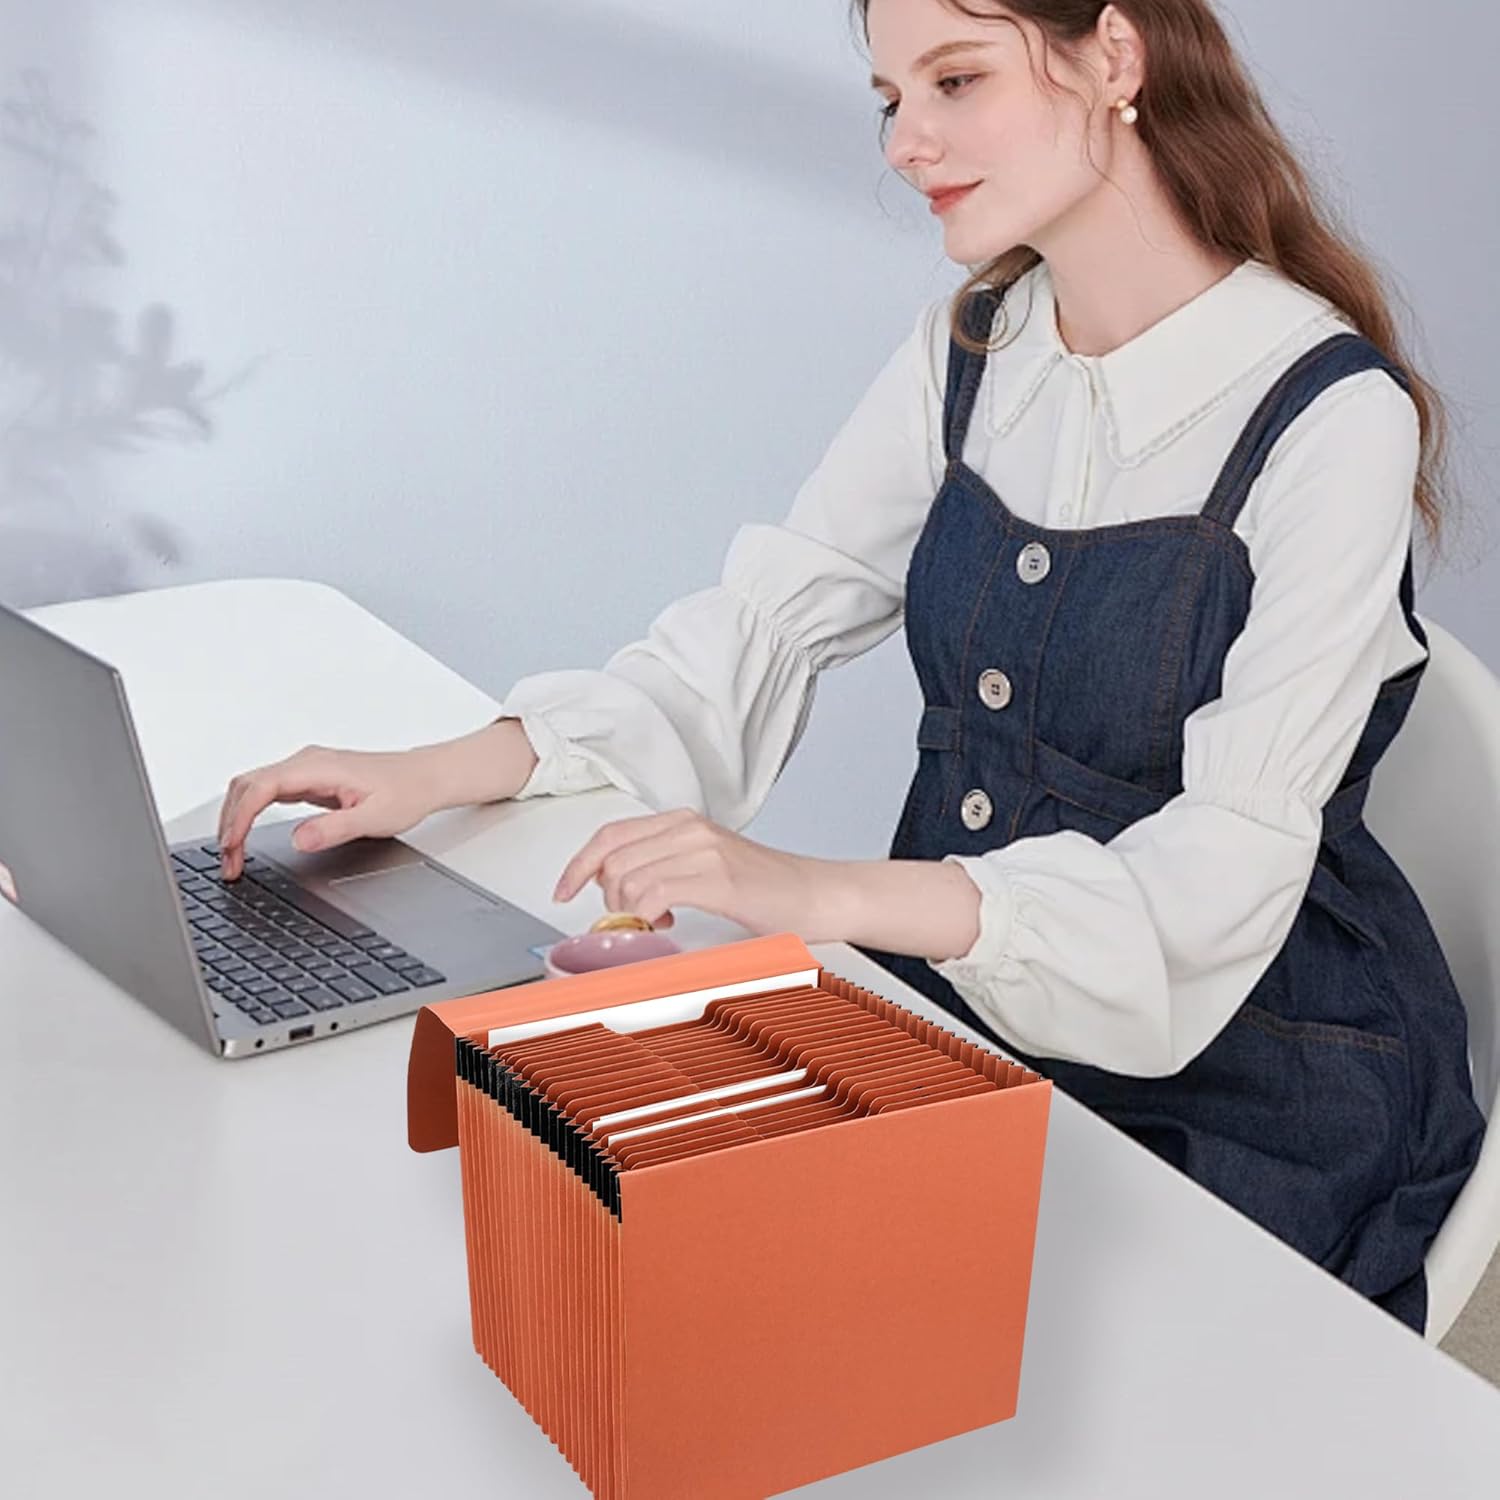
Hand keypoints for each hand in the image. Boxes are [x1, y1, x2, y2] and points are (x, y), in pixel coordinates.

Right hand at [216, 743, 445, 879]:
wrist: (424, 777)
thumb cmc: (406, 792)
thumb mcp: (375, 818)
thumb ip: (336, 828)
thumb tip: (299, 838)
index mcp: (319, 767)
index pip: (262, 787)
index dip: (240, 817)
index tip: (232, 846)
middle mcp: (306, 763)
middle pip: (247, 786)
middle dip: (229, 823)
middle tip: (228, 862)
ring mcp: (305, 770)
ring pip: (252, 788)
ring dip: (235, 818)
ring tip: (232, 856)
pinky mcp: (308, 781)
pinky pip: (266, 794)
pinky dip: (249, 815)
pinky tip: (246, 836)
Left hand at [551, 808, 848, 941]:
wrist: (817, 894)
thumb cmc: (765, 887)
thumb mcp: (705, 866)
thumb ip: (662, 867)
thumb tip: (617, 888)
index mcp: (682, 821)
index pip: (609, 835)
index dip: (577, 864)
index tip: (562, 891)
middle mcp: (689, 828)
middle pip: (611, 858)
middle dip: (607, 896)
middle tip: (630, 917)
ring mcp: (704, 850)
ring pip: (629, 878)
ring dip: (629, 909)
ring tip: (655, 921)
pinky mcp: (718, 878)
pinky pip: (655, 893)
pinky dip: (647, 914)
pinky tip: (667, 923)